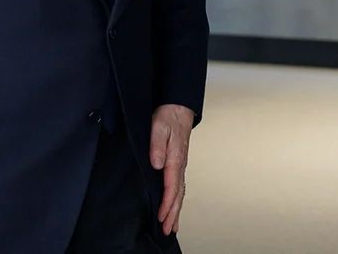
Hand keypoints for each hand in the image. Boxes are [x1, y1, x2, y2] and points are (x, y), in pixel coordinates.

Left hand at [149, 104, 194, 235]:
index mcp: (175, 158)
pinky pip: (179, 186)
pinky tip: (175, 207)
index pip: (171, 185)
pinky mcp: (178, 164)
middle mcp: (179, 164)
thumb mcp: (159, 127)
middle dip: (173, 213)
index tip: (161, 216)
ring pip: (180, 192)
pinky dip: (177, 200)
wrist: (178, 108)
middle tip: (168, 230)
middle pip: (178, 194)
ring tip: (173, 226)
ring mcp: (180, 165)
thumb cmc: (169, 117)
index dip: (166, 203)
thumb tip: (157, 163)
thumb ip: (157, 145)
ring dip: (176, 210)